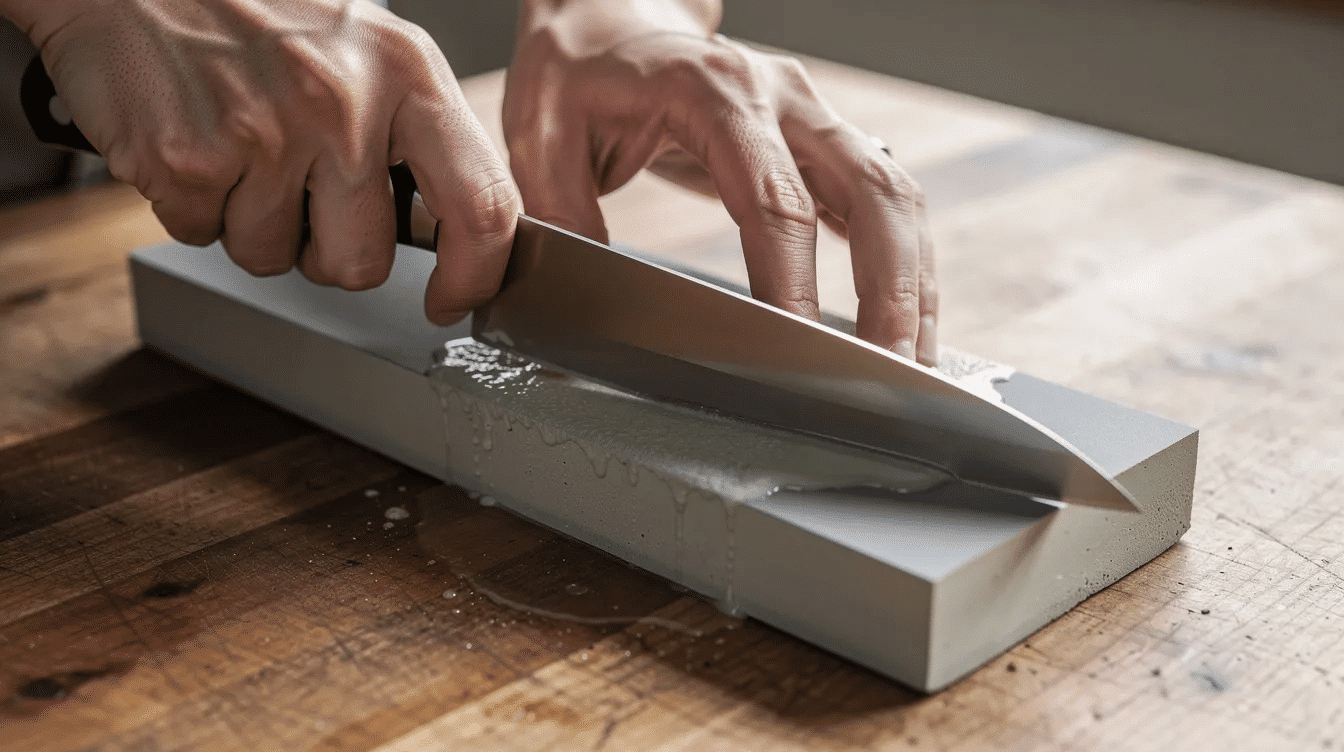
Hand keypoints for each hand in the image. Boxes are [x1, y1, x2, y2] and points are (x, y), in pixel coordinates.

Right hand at [7, 0, 518, 323]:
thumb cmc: (259, 14)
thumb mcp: (369, 50)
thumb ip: (420, 135)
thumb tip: (460, 232)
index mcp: (409, 73)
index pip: (481, 206)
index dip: (472, 275)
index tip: (451, 299)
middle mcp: (345, 103)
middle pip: (362, 263)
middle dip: (328, 253)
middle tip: (300, 193)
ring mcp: (266, 132)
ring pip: (274, 258)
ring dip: (253, 225)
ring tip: (240, 147)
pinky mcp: (191, 159)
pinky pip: (204, 237)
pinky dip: (194, 206)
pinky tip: (197, 143)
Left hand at [504, 1, 935, 363]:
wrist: (611, 24)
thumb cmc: (579, 75)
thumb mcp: (543, 137)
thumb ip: (566, 215)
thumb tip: (587, 298)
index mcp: (713, 93)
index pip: (773, 199)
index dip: (792, 280)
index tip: (798, 349)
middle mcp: (781, 98)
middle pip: (870, 193)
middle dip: (889, 290)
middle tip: (887, 372)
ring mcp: (813, 115)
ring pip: (896, 197)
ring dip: (914, 282)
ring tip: (913, 362)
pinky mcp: (824, 140)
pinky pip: (886, 201)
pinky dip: (906, 263)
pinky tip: (907, 319)